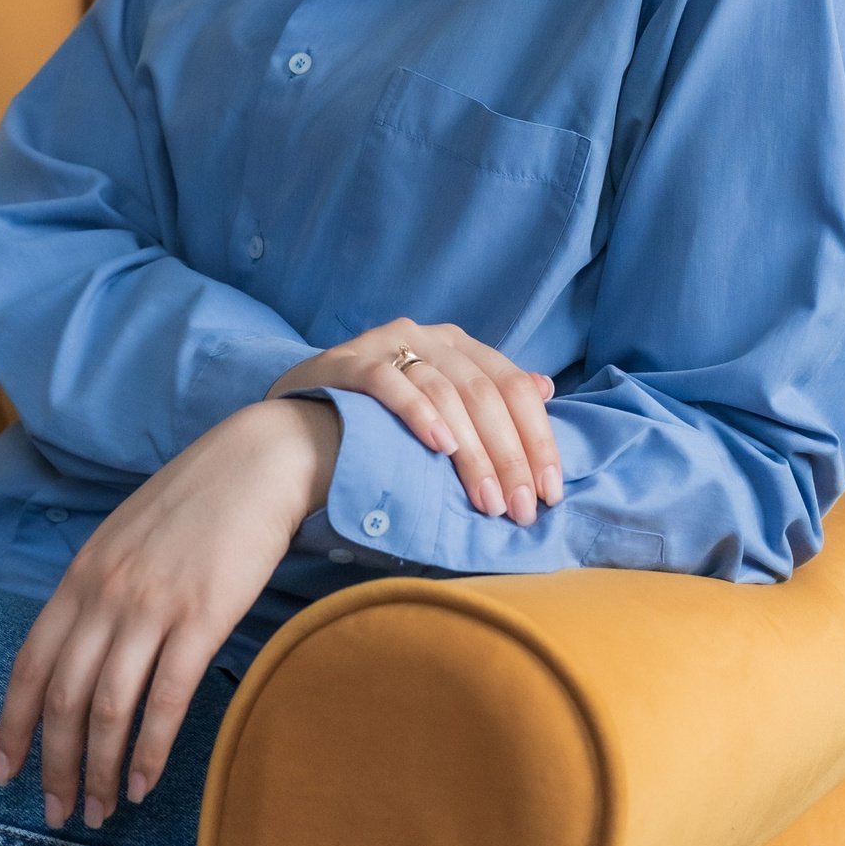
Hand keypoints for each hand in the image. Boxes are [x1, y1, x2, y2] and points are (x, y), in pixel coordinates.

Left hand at [0, 396, 337, 828]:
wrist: (259, 463)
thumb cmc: (196, 503)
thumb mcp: (125, 540)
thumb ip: (98, 590)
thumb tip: (80, 652)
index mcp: (80, 576)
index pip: (29, 664)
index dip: (11, 726)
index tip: (4, 774)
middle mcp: (105, 594)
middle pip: (62, 698)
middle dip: (54, 765)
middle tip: (58, 814)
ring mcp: (151, 607)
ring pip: (108, 708)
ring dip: (100, 770)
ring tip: (102, 811)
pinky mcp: (201, 619)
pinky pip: (165, 699)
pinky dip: (150, 751)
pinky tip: (145, 783)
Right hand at [270, 320, 559, 524]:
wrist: (295, 426)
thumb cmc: (378, 421)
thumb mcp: (440, 404)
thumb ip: (488, 395)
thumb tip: (545, 388)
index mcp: (458, 344)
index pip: (513, 387)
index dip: (537, 439)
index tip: (550, 492)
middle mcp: (426, 336)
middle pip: (485, 394)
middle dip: (509, 457)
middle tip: (520, 509)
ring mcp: (385, 344)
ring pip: (446, 393)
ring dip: (473, 452)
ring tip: (486, 500)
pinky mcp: (347, 362)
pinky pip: (390, 383)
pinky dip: (420, 413)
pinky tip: (440, 446)